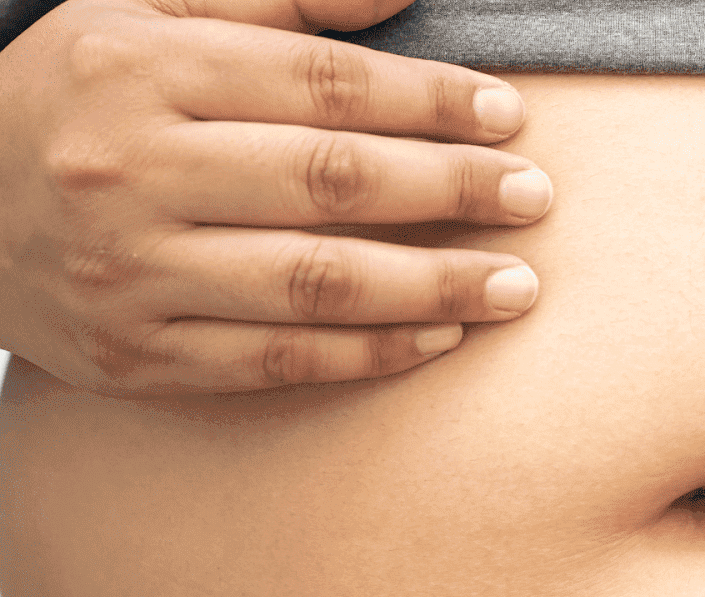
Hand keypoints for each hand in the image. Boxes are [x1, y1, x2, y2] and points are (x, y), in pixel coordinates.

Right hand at [0, 0, 553, 396]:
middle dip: (450, 190)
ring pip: (313, 283)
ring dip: (432, 287)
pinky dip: (368, 354)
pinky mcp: (137, 355)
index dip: (429, 101)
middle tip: (535, 199)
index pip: (321, 84)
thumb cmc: (75, 101)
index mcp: (139, 70)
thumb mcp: (143, 15)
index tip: (507, 116)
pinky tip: (439, 339)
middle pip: (329, 182)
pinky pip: (276, 360)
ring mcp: (132, 273)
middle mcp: (132, 172)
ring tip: (516, 288)